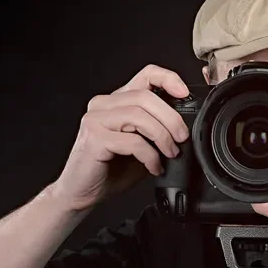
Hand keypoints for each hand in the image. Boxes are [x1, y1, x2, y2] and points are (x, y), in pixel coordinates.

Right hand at [51, 64, 190, 210]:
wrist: (83, 192)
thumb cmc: (110, 170)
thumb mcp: (142, 146)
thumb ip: (157, 131)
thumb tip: (184, 129)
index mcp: (117, 102)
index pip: (145, 75)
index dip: (168, 78)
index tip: (184, 93)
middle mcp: (104, 105)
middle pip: (145, 97)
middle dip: (171, 118)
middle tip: (181, 138)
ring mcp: (96, 119)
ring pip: (139, 116)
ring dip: (162, 136)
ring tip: (169, 153)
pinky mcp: (95, 137)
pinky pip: (132, 141)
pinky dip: (150, 156)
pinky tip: (153, 167)